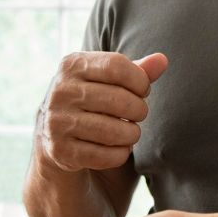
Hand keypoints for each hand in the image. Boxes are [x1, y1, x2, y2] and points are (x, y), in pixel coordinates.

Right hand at [36, 52, 166, 174]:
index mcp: (72, 65)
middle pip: (119, 100)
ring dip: (132, 134)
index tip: (142, 91)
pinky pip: (105, 156)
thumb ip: (138, 70)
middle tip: (138, 114)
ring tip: (130, 132)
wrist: (55, 134)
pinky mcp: (61, 151)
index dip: (140, 81)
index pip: (117, 66)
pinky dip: (120, 154)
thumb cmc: (93, 100)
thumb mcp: (109, 80)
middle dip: (139, 110)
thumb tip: (162, 60)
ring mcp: (57, 122)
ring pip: (114, 131)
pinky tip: (118, 148)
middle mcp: (60, 91)